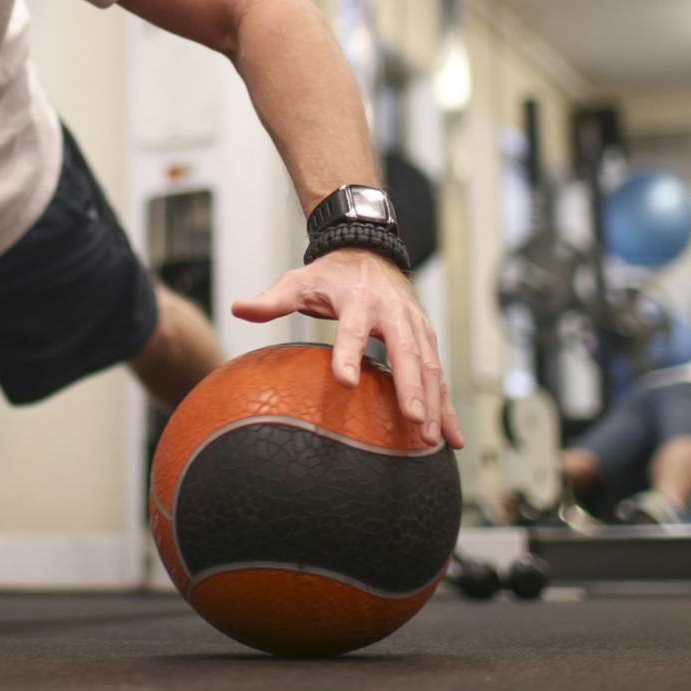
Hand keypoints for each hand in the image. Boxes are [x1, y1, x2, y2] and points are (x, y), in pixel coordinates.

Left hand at [231, 247, 463, 449]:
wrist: (369, 250)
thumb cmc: (330, 274)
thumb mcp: (299, 281)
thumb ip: (272, 300)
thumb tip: (237, 308)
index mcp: (359, 300)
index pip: (352, 330)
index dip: (349, 354)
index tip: (345, 382)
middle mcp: (393, 313)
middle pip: (405, 352)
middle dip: (411, 388)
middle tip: (413, 423)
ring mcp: (415, 326)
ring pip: (430, 367)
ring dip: (434, 403)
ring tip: (432, 440)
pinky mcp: (426, 338)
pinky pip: (439, 375)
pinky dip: (447, 405)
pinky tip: (453, 438)